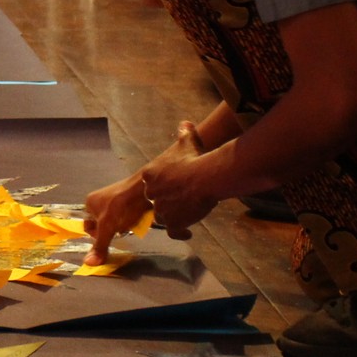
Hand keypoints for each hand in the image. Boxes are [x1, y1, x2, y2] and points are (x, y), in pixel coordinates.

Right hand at [82, 173, 151, 263]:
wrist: (144, 188)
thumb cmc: (121, 207)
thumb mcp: (108, 228)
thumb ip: (100, 246)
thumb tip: (88, 264)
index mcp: (90, 203)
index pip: (88, 226)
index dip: (97, 235)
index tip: (107, 237)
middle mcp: (100, 199)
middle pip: (102, 225)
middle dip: (112, 230)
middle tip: (120, 230)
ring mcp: (114, 198)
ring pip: (115, 221)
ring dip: (122, 226)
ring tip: (130, 224)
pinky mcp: (128, 199)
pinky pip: (126, 215)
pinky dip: (131, 219)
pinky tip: (137, 219)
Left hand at [141, 121, 218, 239]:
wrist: (206, 177)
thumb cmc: (196, 158)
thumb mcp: (188, 142)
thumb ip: (184, 133)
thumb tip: (185, 123)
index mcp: (150, 174)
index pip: (150, 183)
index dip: (162, 185)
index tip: (172, 186)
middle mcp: (151, 193)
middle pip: (155, 201)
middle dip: (165, 202)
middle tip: (179, 201)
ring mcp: (161, 209)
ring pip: (162, 216)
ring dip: (172, 217)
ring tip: (185, 215)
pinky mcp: (172, 222)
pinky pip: (172, 231)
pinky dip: (179, 233)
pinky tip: (187, 232)